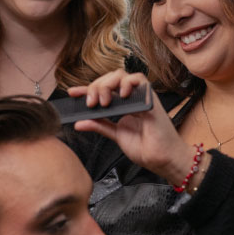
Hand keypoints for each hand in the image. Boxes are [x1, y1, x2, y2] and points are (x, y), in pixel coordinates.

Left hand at [67, 72, 195, 181]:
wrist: (161, 159)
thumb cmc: (145, 148)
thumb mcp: (116, 135)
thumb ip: (99, 126)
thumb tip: (79, 122)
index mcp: (122, 106)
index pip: (101, 91)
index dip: (86, 89)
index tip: (72, 93)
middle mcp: (130, 98)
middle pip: (109, 79)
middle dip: (96, 87)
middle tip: (91, 103)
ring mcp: (139, 97)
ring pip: (121, 75)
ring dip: (108, 84)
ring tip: (103, 101)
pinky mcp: (149, 98)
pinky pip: (139, 79)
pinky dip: (127, 82)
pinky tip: (121, 94)